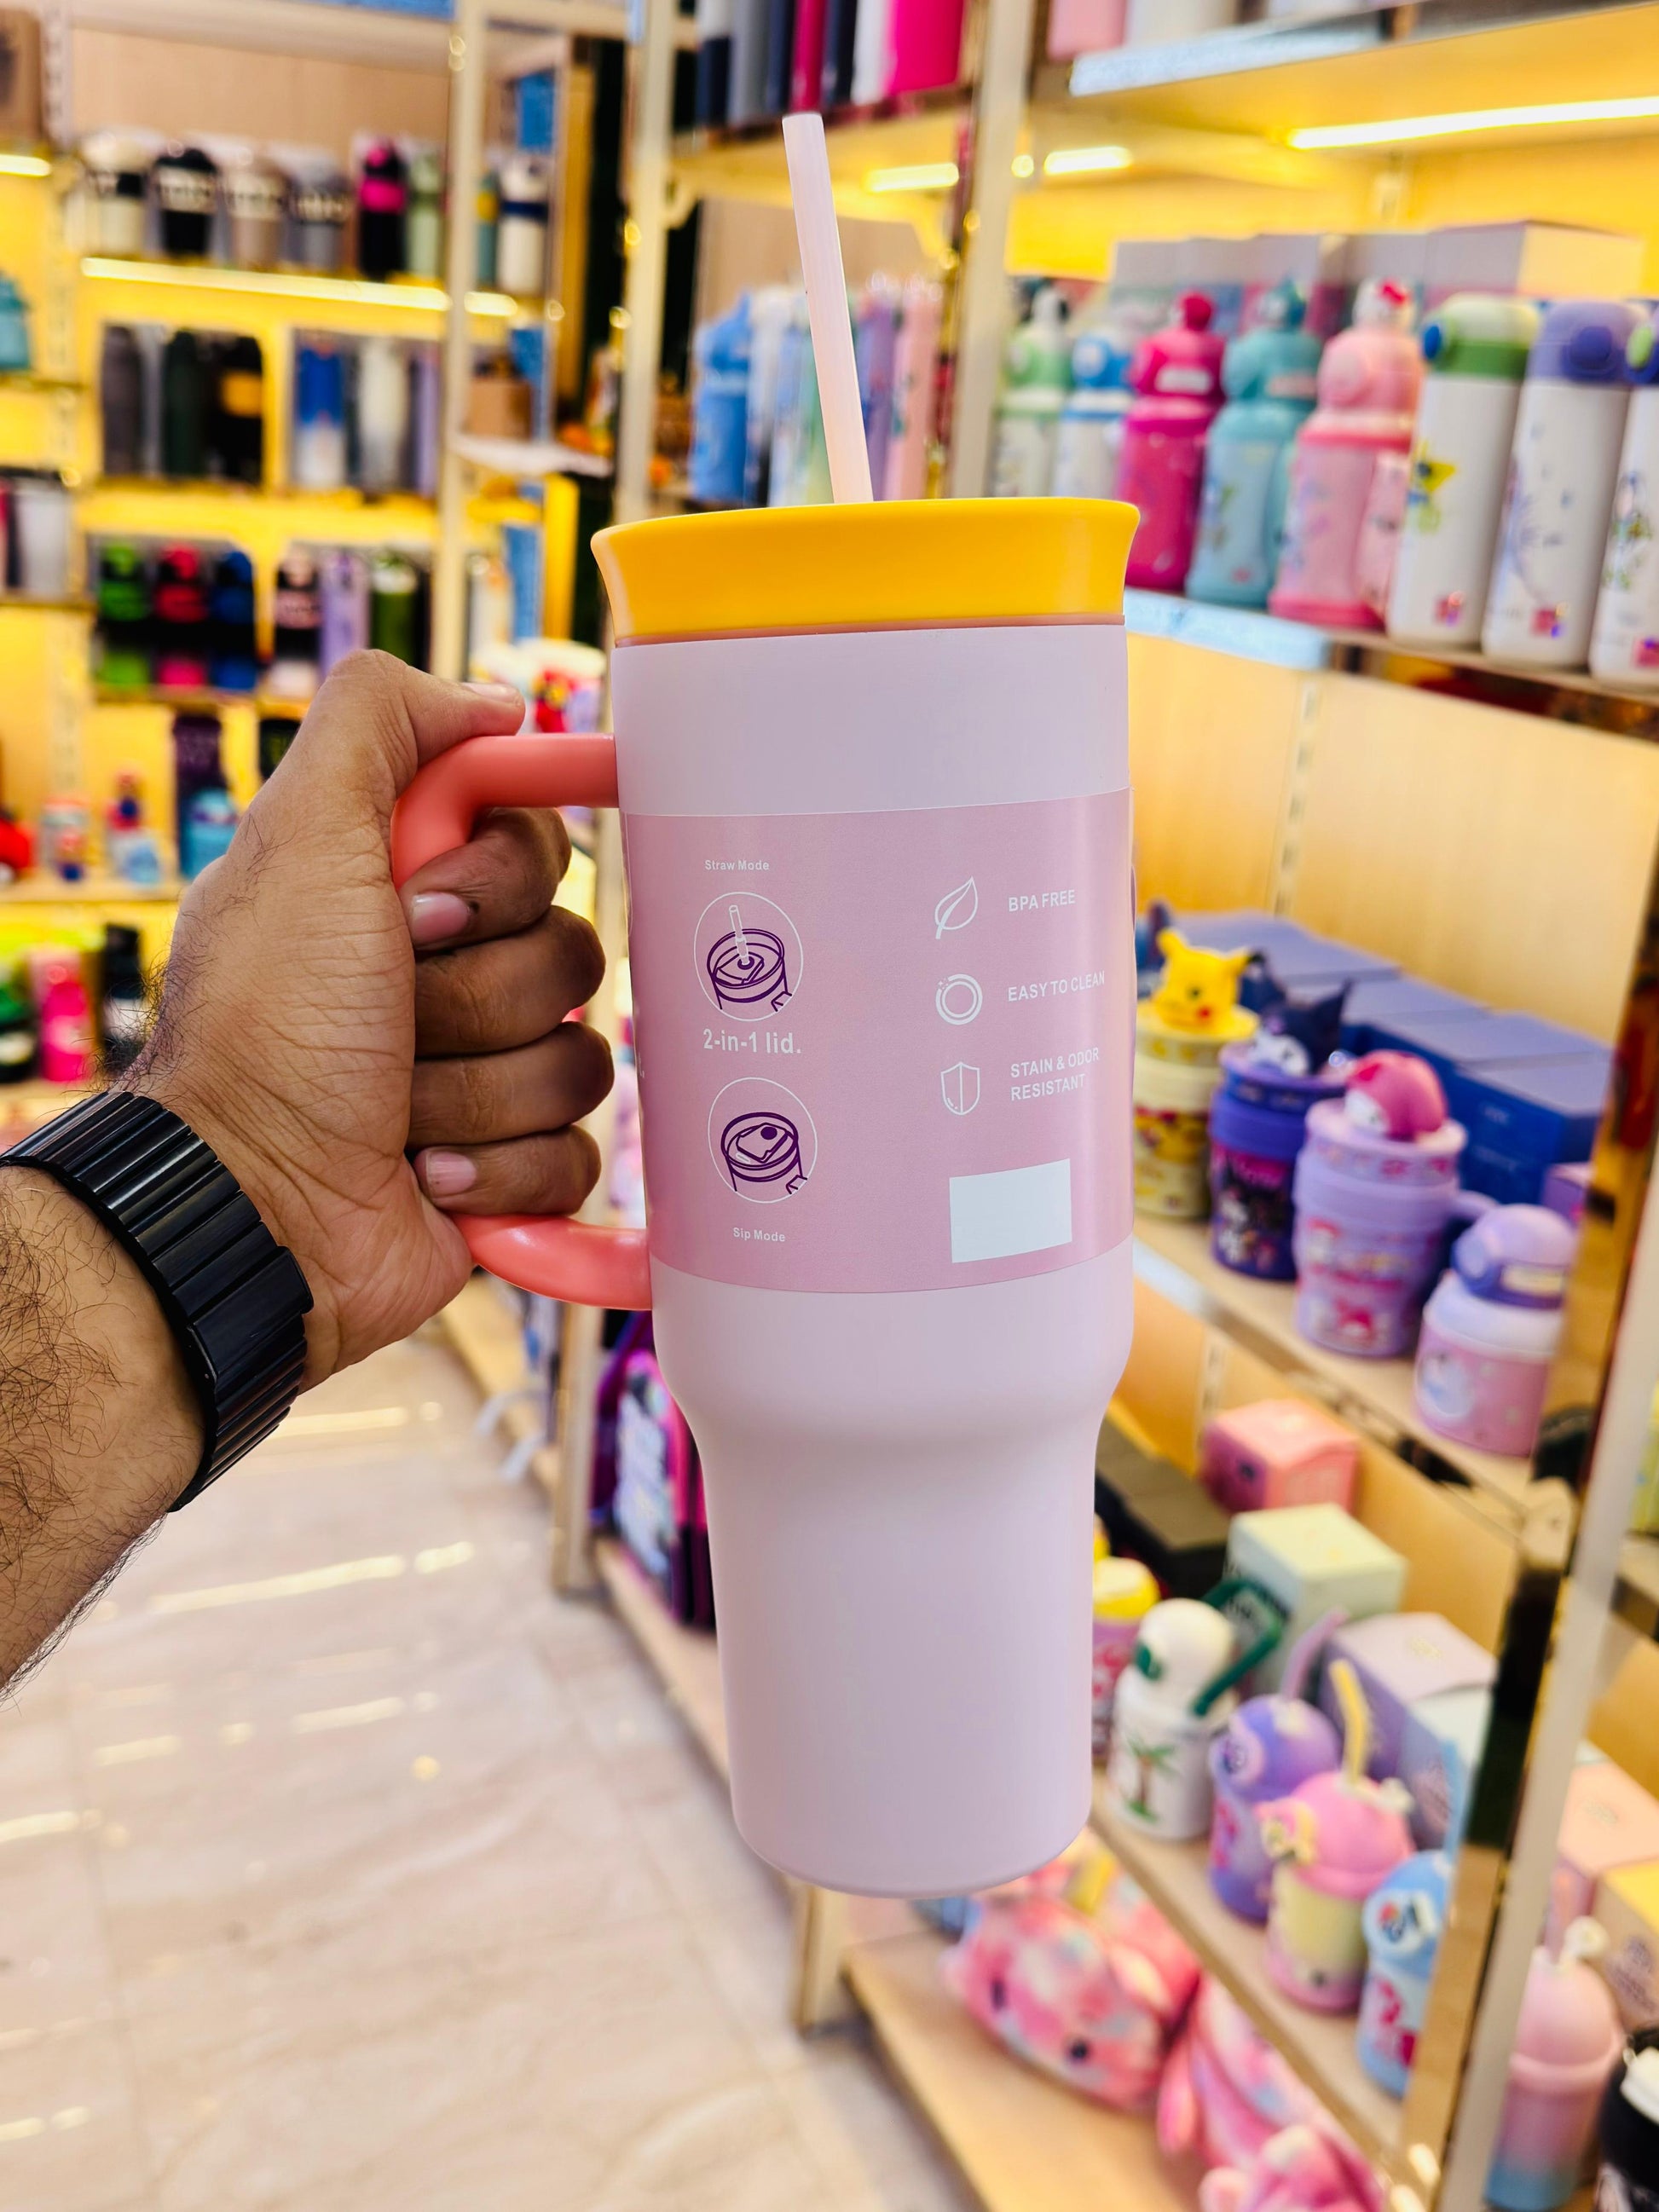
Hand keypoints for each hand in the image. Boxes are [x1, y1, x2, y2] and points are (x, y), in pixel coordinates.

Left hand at [125, 652, 610, 1383]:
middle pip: (574, 953)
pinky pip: (578, 1154)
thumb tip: (497, 700)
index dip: (500, 880)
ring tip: (393, 1111)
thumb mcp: (299, 838)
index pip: (540, 847)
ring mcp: (487, 1076)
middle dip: (479, 998)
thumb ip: (380, 721)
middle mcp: (452, 977)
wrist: (251, 1206)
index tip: (418, 911)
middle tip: (393, 1021)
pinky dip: (500, 1168)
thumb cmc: (265, 1030)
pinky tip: (426, 1174)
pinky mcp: (513, 1169)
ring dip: (478, 1090)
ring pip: (581, 1059)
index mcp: (408, 893)